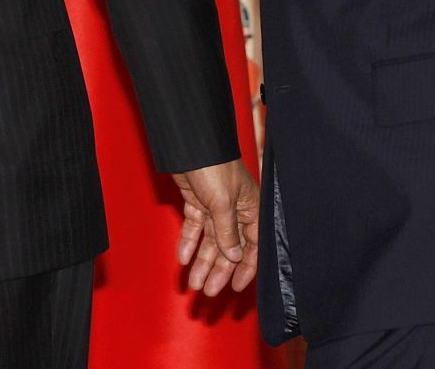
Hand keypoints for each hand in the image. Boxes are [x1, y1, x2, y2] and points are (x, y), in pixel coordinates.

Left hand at [174, 158, 259, 295]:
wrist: (188, 143)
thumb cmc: (214, 166)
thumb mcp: (223, 202)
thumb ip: (228, 232)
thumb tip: (235, 257)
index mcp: (250, 209)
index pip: (252, 246)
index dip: (244, 268)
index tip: (235, 288)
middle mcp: (234, 210)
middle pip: (228, 248)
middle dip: (218, 270)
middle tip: (207, 291)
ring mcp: (214, 206)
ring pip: (210, 240)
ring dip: (201, 261)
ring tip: (193, 282)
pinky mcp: (197, 201)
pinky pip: (194, 226)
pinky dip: (189, 241)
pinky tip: (183, 257)